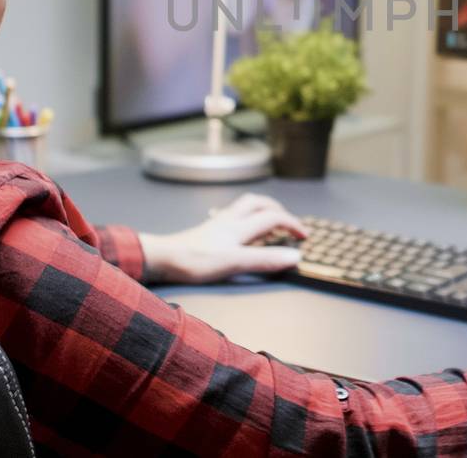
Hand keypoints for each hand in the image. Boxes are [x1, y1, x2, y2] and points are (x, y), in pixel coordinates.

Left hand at [139, 193, 307, 284]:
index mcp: (238, 227)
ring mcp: (216, 224)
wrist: (162, 258)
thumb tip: (295, 256)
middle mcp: (229, 220)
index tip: (304, 236)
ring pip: (244, 208)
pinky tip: (242, 230)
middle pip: (258, 203)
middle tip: (290, 222)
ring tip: (270, 222)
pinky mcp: (207, 231)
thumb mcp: (234, 263)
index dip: (292, 224)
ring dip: (262, 210)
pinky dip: (245, 219)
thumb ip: (264, 259)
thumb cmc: (195, 261)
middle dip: (278, 209)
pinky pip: (232, 217)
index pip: (272, 218)